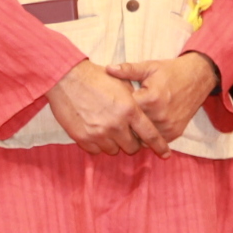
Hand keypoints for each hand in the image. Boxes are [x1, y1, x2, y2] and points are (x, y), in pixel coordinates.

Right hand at [48, 60, 164, 155]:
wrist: (67, 78)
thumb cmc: (97, 78)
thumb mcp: (123, 85)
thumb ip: (136, 102)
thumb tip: (145, 116)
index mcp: (130, 110)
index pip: (150, 135)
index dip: (159, 146)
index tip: (165, 154)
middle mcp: (116, 124)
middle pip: (131, 147)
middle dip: (132, 143)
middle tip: (127, 135)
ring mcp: (98, 133)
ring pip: (113, 150)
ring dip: (114, 143)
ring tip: (109, 130)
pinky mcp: (82, 137)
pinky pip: (96, 151)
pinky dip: (98, 145)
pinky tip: (97, 132)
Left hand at [111, 52, 217, 149]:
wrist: (199, 78)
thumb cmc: (172, 71)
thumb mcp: (150, 67)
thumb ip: (128, 70)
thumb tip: (108, 68)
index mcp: (150, 99)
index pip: (124, 112)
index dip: (115, 110)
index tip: (109, 107)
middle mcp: (160, 115)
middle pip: (131, 128)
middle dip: (122, 124)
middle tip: (115, 119)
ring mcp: (168, 126)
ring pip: (141, 138)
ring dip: (134, 133)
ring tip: (127, 125)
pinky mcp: (175, 132)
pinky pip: (155, 140)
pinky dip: (147, 136)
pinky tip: (142, 128)